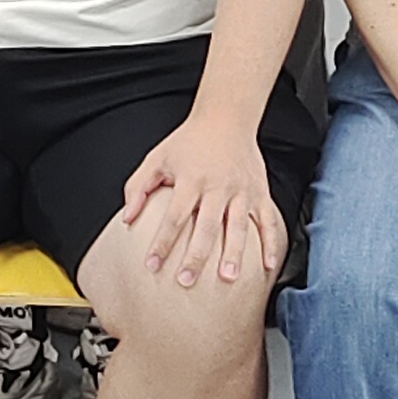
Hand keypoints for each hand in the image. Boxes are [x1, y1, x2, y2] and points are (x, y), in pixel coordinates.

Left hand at [120, 117, 284, 289]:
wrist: (227, 118)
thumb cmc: (189, 141)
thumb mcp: (157, 158)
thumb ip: (138, 187)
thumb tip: (127, 219)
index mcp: (192, 178)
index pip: (175, 216)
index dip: (162, 242)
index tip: (151, 265)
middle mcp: (218, 186)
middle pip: (207, 226)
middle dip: (197, 256)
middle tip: (187, 281)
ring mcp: (242, 190)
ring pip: (239, 226)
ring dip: (234, 254)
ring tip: (228, 278)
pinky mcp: (259, 192)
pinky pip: (267, 221)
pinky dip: (270, 243)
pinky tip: (268, 266)